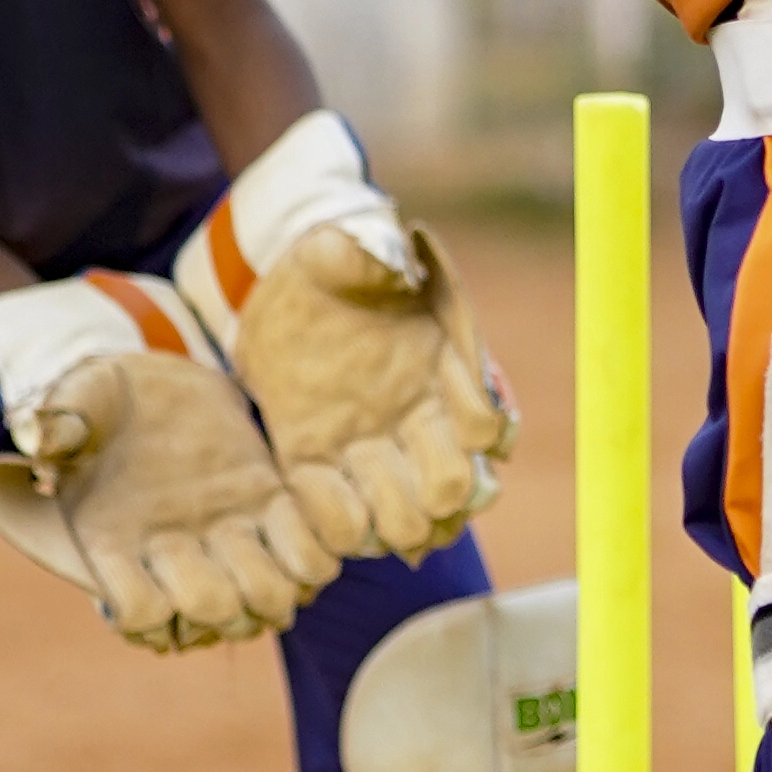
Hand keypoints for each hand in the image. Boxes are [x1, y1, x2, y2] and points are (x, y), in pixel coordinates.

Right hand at [0, 274, 330, 649]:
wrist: (152, 383)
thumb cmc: (99, 396)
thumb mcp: (75, 399)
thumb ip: (58, 421)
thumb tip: (42, 441)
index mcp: (115, 546)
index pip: (138, 613)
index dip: (149, 606)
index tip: (154, 556)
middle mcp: (173, 561)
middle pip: (214, 614)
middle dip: (224, 590)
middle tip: (223, 541)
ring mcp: (227, 544)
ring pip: (267, 605)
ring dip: (274, 576)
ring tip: (266, 532)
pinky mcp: (272, 516)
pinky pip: (312, 563)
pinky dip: (313, 549)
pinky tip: (295, 507)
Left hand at [174, 111, 512, 566]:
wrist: (285, 284)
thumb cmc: (333, 262)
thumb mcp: (350, 248)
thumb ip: (376, 253)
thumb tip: (397, 251)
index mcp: (440, 372)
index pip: (486, 426)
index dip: (479, 433)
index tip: (459, 423)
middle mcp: (416, 420)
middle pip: (453, 490)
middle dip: (438, 498)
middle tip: (411, 487)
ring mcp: (368, 447)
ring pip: (408, 520)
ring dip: (394, 523)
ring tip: (369, 507)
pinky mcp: (314, 462)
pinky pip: (340, 518)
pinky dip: (339, 523)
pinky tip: (321, 496)